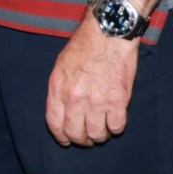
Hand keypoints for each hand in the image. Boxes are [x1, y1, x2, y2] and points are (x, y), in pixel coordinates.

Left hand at [44, 20, 139, 145]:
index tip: (66, 140)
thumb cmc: (84, 46)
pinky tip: (114, 118)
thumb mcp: (61, 65)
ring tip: (101, 127)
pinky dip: (116, 127)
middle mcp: (75, 97)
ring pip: (97, 134)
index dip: (61, 136)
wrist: (108, 33)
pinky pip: (116, 127)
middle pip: (76, 133)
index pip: (54, 123)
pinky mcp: (118, 101)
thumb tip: (62, 111)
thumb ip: (60, 89)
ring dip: (99, 135)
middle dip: (81, 139)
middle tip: (87, 136)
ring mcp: (97, 101)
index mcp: (58, 87)